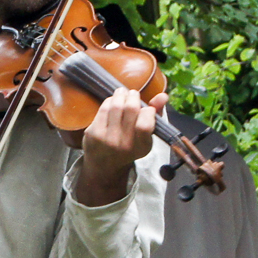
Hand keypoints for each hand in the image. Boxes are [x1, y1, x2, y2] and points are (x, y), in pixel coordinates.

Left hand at [75, 90, 164, 204]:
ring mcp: (107, 139)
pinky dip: (109, 101)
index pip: (145, 124)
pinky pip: (103, 109)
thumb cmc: (130, 145)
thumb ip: (156, 115)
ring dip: (121, 94)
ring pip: (116, 105)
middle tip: (133, 94)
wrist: (105, 164)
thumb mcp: (146, 136)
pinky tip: (112, 101)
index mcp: (141, 147)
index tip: (147, 108)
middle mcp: (124, 144)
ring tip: (122, 92)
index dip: (148, 110)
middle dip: (133, 96)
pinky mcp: (94, 133)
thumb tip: (163, 96)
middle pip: (130, 109)